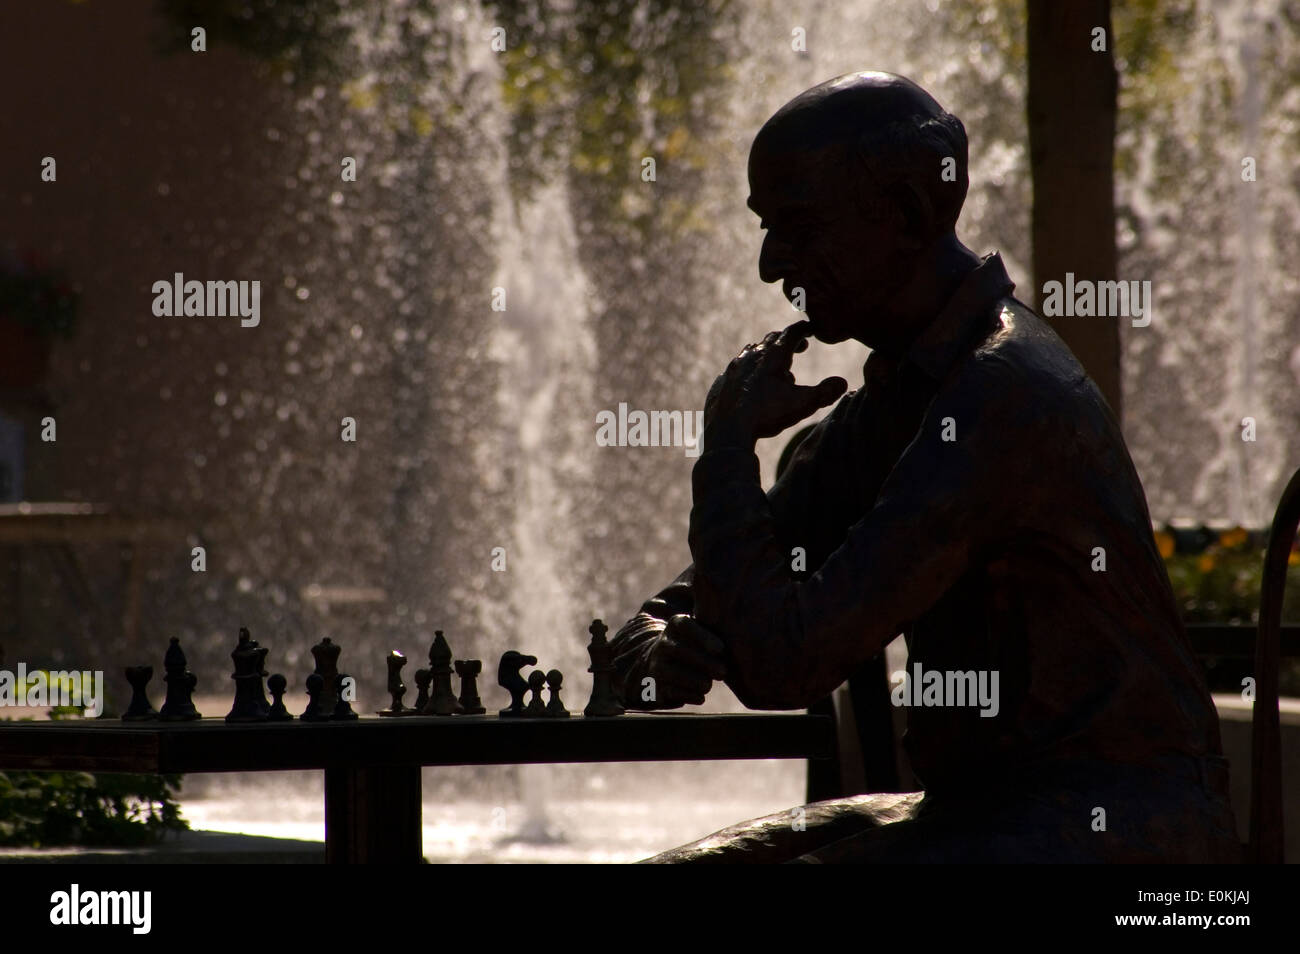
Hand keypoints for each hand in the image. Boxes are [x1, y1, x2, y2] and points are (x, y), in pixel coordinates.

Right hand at [627, 614, 727, 708]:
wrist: (664, 661)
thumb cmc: (697, 645)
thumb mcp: (704, 632)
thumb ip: (718, 630)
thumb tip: (742, 639)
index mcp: (676, 624)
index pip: (686, 625)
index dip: (703, 637)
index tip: (721, 649)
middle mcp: (663, 643)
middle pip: (680, 651)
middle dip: (704, 663)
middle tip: (723, 672)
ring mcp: (657, 664)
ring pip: (673, 673)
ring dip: (694, 681)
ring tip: (708, 685)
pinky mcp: (656, 685)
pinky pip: (671, 691)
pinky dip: (687, 695)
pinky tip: (700, 696)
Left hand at [703, 320, 846, 447]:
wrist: (728, 430)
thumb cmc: (767, 414)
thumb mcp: (802, 404)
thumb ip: (824, 392)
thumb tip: (843, 383)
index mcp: (773, 356)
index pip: (792, 333)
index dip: (804, 329)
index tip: (812, 329)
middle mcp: (751, 357)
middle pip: (771, 340)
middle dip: (787, 342)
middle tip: (800, 347)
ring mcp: (733, 369)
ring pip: (751, 353)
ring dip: (766, 356)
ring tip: (776, 368)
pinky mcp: (722, 384)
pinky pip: (736, 372)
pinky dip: (747, 373)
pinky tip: (750, 384)